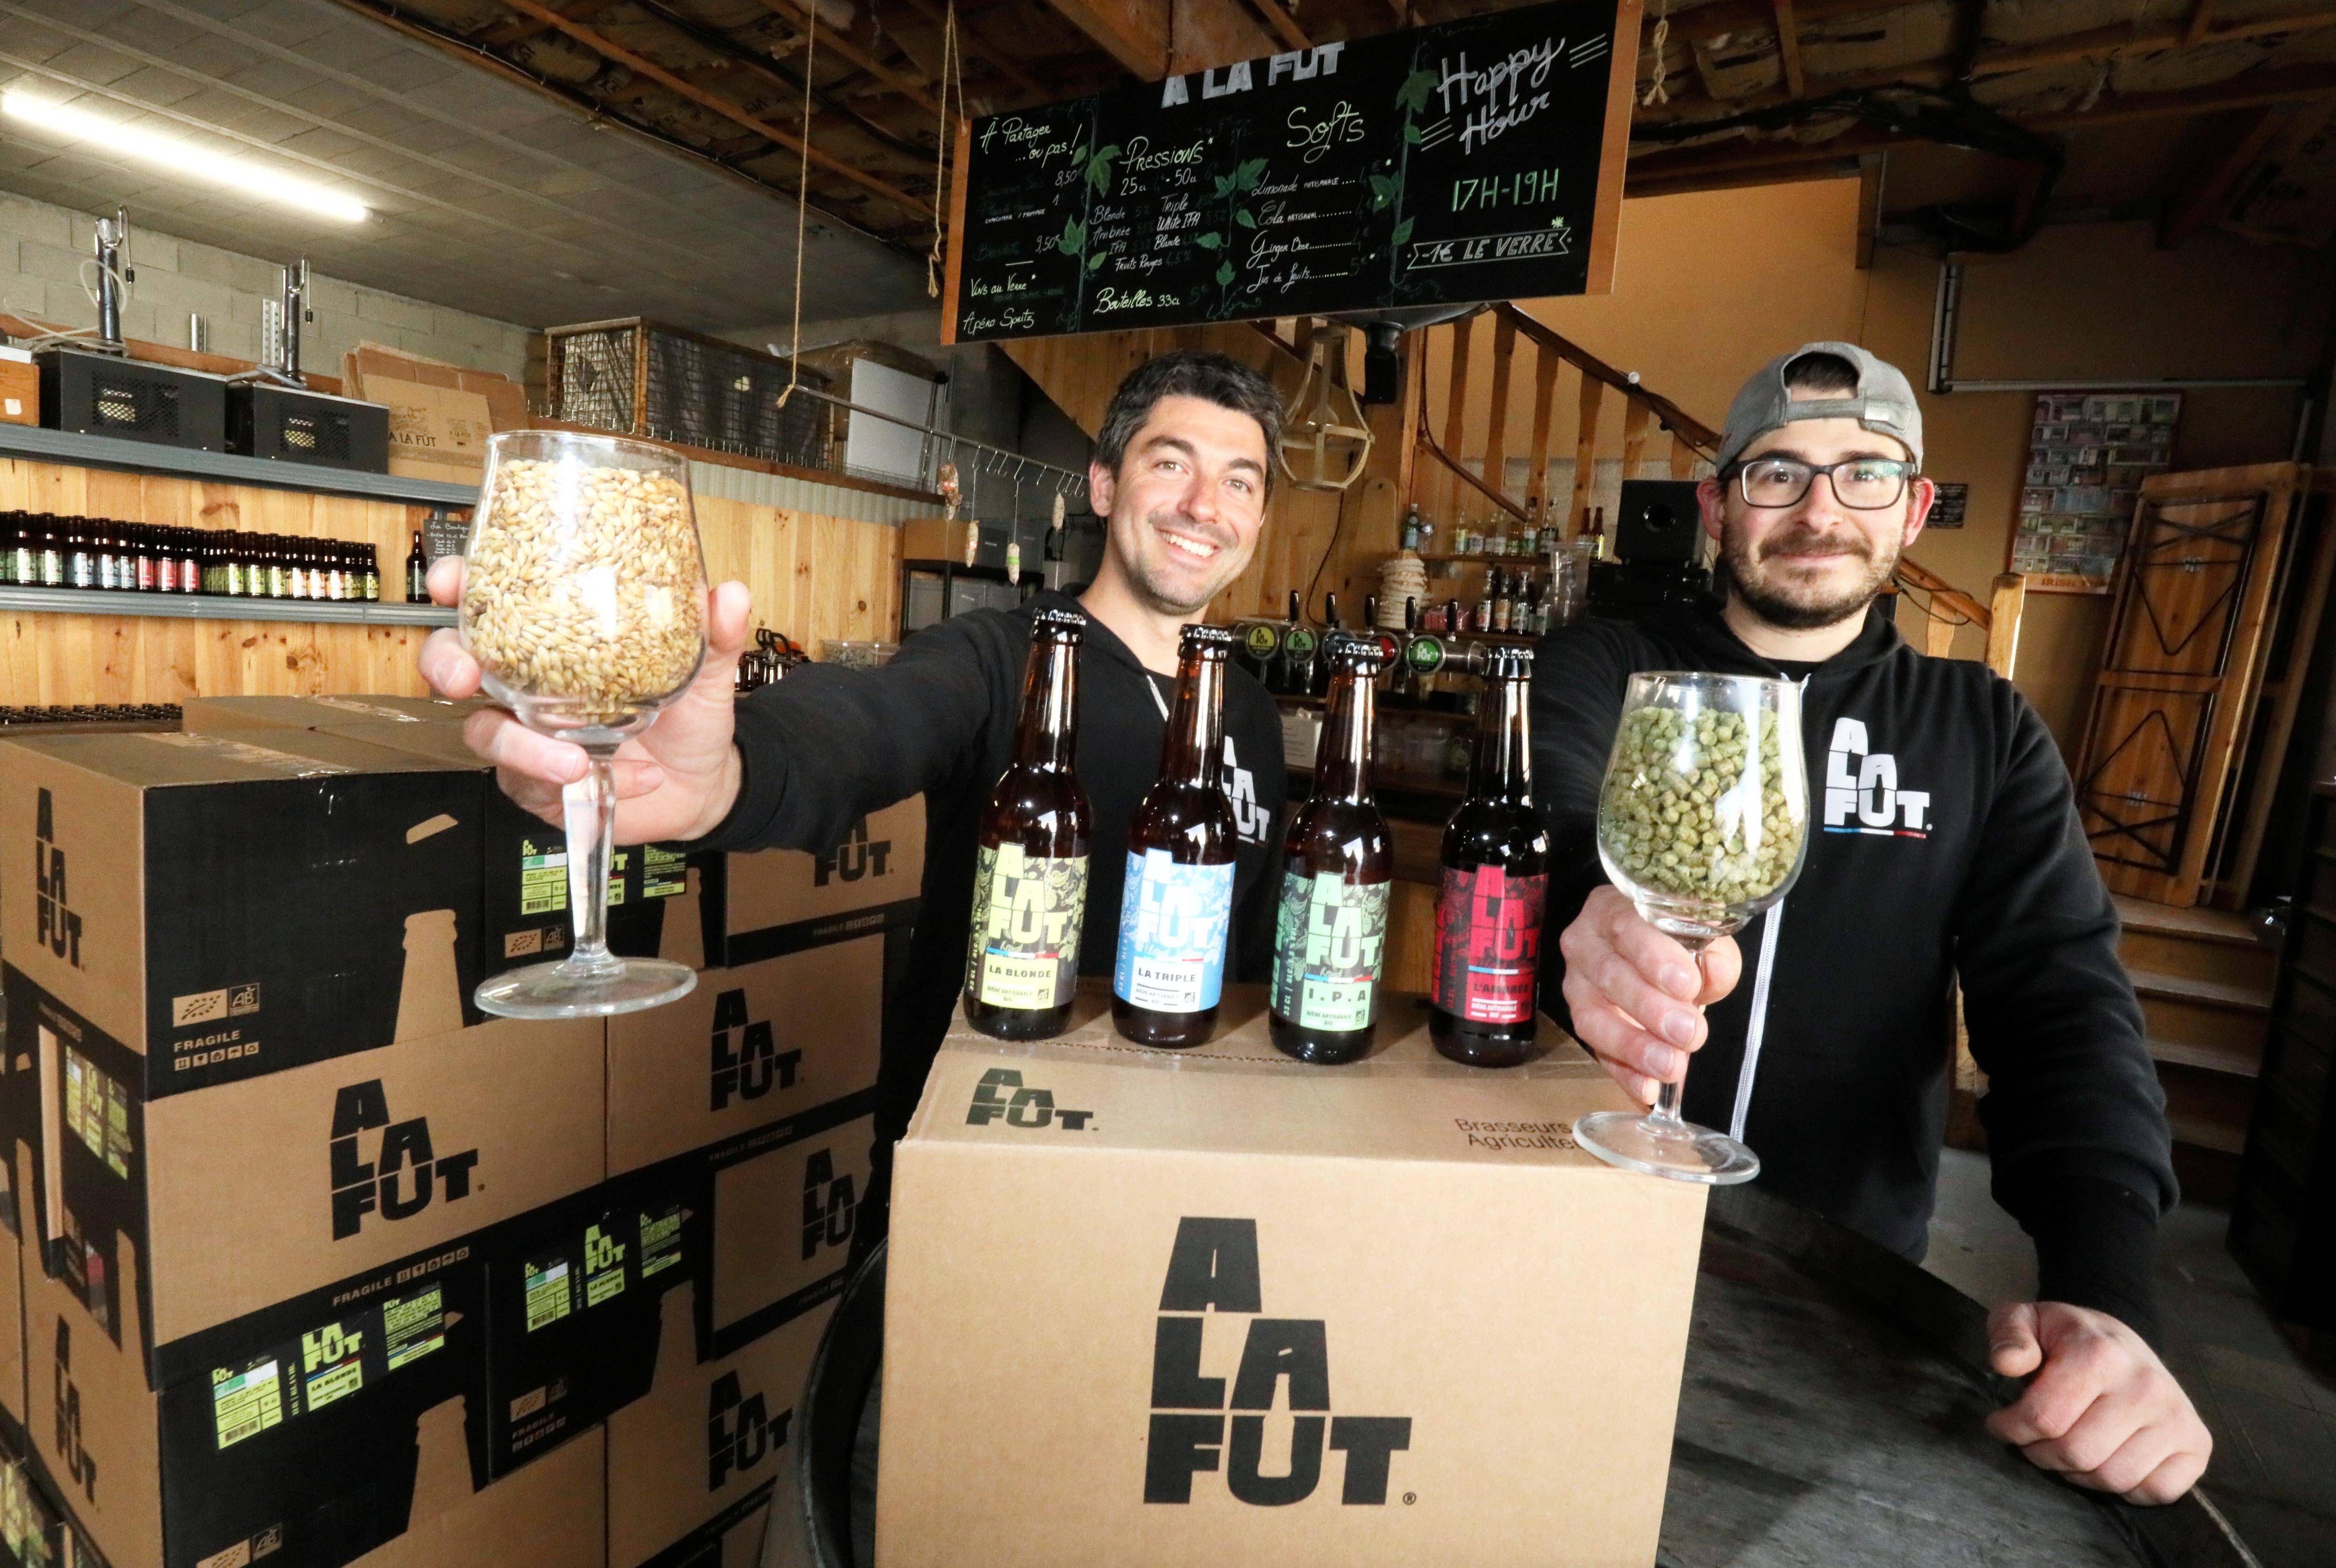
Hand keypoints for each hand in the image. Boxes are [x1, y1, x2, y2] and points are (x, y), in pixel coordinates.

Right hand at [416, 555, 753, 843]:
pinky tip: (632, 778)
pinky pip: (536, 785)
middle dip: (448, 665)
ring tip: (576, 761)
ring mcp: (527, 736)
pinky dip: (584, 782)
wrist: (703, 783)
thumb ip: (713, 635)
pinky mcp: (538, 784)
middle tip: (465, 677)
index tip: (451, 583)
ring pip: (487, 735)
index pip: (489, 602)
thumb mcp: (706, 672)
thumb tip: (729, 595)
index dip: (457, 587)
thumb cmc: (689, 717)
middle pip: (455, 664)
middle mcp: (527, 685)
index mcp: (554, 640)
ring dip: (523, 749)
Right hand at [1558, 886, 1740, 1103]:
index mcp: (1613, 908)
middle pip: (1608, 975)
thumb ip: (1713, 954)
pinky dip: (1624, 1074)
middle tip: (1689, 1031)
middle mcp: (1585, 944)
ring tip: (1671, 1066)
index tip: (1685, 984)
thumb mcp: (1703, 937)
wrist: (1653, 957)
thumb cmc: (1676, 942)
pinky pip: (1596, 1052)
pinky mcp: (1582, 1023)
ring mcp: (1576, 985)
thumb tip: (1712, 973)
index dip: (1653, 956)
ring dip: (1634, 1046)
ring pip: (1592, 1017)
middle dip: (1649, 1008)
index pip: (1626, 926)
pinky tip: (1648, 1090)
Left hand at [1986, 1301, 2210, 1503]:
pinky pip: (2156, 1491)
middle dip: (2040, 1454)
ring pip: (2112, 1479)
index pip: (2044, 1418)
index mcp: (2101, 1354)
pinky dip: (2125, 1489)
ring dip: (2077, 1474)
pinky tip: (2106, 1459)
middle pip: (2077, 1453)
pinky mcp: (2197, 1443)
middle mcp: (2146, 1387)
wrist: (2121, 1340)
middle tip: (2032, 1440)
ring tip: (2064, 1448)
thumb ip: (2007, 1334)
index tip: (2001, 1423)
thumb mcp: (2024, 1319)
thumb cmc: (2066, 1337)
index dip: (2011, 1428)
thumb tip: (2007, 1363)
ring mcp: (2177, 1417)